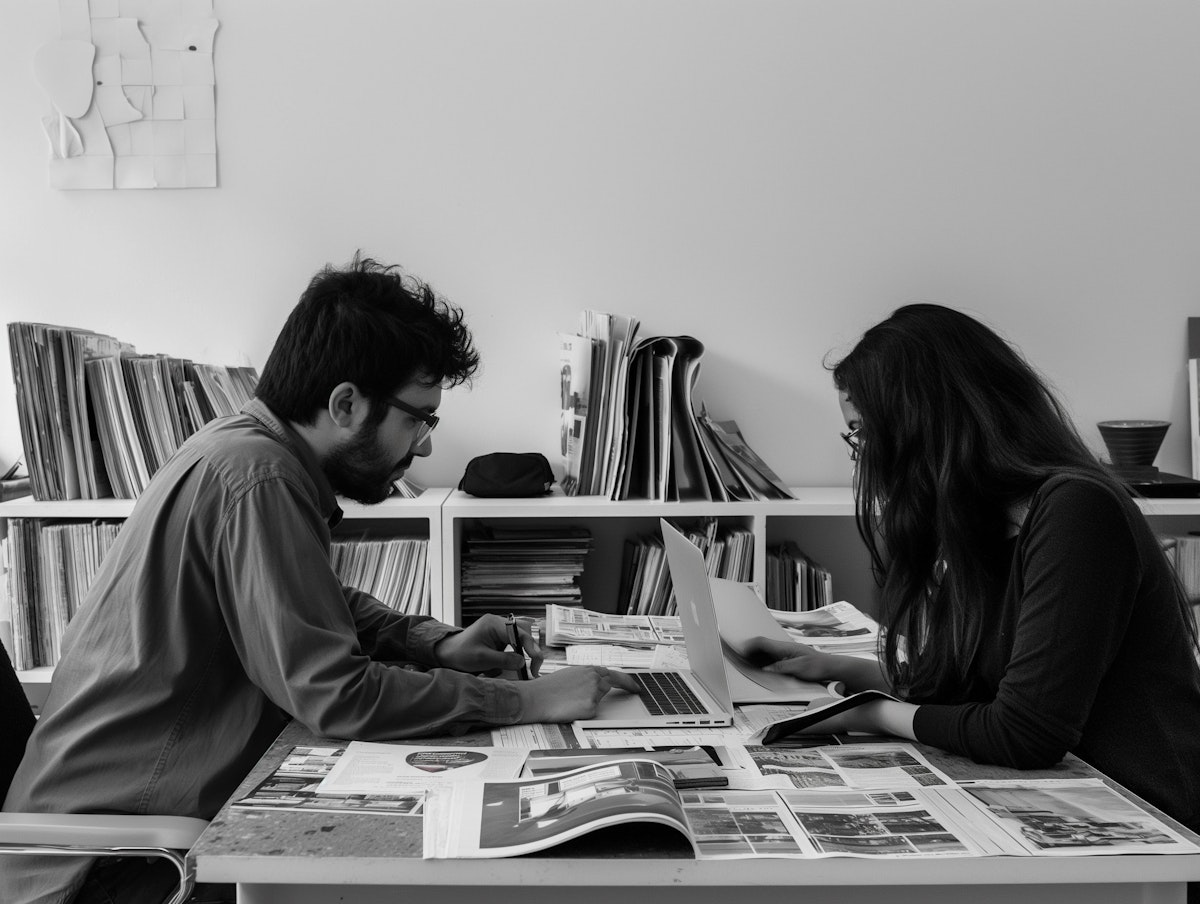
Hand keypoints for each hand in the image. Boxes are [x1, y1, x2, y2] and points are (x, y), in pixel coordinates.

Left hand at [434, 614, 544, 676]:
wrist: (448, 653)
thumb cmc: (460, 654)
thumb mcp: (482, 659)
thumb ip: (504, 660)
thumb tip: (523, 662)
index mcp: (494, 624)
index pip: (519, 633)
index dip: (530, 647)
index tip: (535, 661)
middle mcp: (499, 623)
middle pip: (524, 633)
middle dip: (530, 650)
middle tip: (534, 668)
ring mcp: (499, 630)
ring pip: (521, 639)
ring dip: (524, 653)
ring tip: (526, 668)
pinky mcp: (499, 638)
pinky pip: (514, 644)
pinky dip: (516, 655)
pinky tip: (513, 664)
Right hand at [513, 667, 641, 723]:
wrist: (536, 698)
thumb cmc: (547, 688)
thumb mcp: (569, 675)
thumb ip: (585, 678)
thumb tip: (596, 684)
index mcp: (588, 669)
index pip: (614, 673)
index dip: (626, 680)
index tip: (634, 685)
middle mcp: (594, 678)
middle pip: (613, 684)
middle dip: (626, 687)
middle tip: (634, 690)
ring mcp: (594, 692)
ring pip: (600, 698)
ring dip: (590, 701)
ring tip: (571, 701)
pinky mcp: (591, 707)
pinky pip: (592, 712)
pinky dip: (583, 712)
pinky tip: (569, 709)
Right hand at [743, 636, 834, 681]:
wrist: (831, 667)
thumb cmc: (818, 666)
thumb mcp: (799, 668)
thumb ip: (781, 667)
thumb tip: (765, 668)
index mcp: (785, 647)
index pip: (763, 642)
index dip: (749, 645)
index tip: (740, 649)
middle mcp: (785, 647)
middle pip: (762, 645)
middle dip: (749, 648)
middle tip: (738, 653)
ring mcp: (787, 652)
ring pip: (766, 650)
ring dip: (755, 653)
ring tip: (745, 659)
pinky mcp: (789, 658)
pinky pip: (771, 656)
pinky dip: (763, 659)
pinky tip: (760, 665)